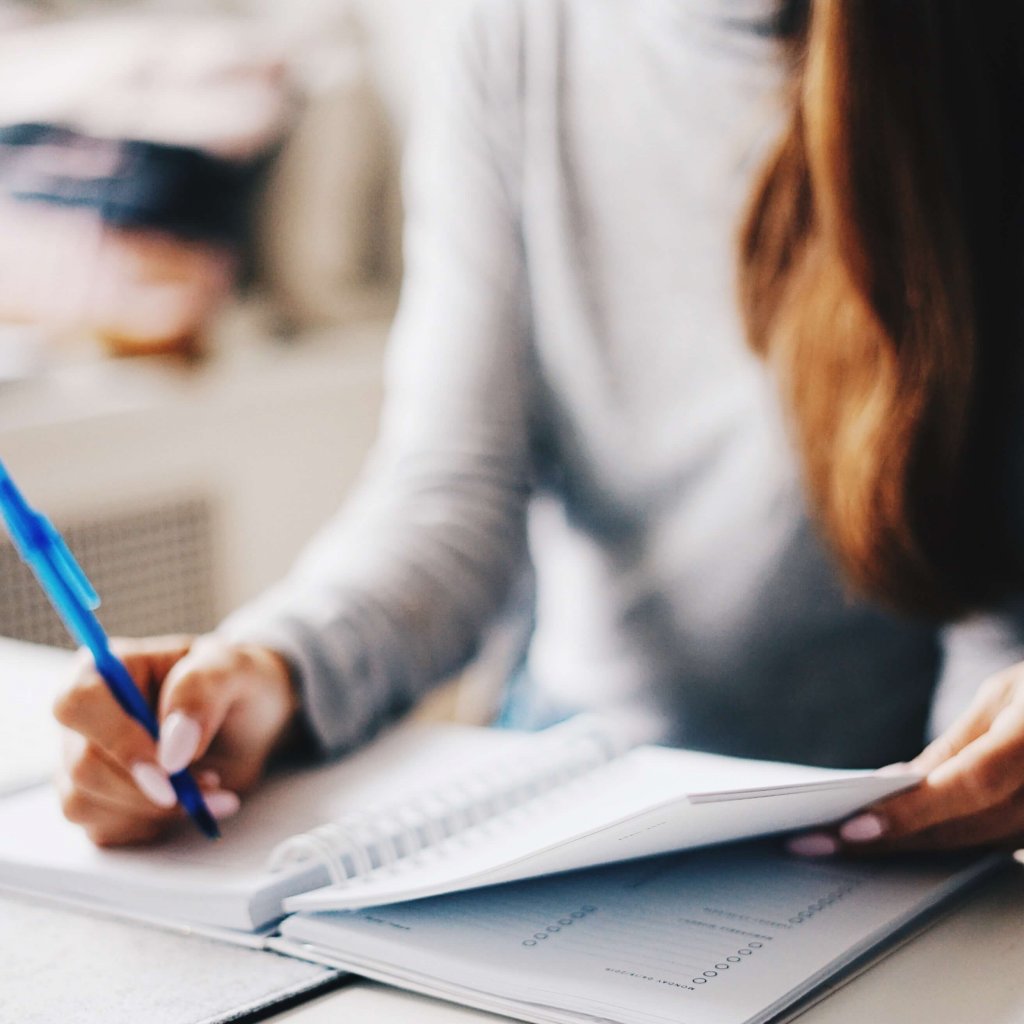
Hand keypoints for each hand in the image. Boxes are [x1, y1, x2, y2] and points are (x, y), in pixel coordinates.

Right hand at [53, 634, 298, 846]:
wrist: (251, 722)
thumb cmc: (237, 684)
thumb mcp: (234, 668)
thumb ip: (201, 691)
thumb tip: (172, 748)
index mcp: (108, 668)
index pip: (79, 703)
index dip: (118, 739)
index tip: (169, 766)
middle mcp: (86, 716)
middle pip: (83, 765)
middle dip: (149, 787)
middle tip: (210, 781)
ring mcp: (84, 761)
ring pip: (86, 803)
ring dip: (156, 809)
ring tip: (210, 785)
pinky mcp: (97, 800)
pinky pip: (104, 828)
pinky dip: (154, 825)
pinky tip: (191, 803)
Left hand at [788, 663, 1023, 857]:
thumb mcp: (1005, 696)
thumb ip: (957, 744)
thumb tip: (900, 783)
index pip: (968, 785)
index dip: (910, 811)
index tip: (852, 828)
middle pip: (963, 828)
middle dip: (887, 839)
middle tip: (817, 844)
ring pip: (974, 845)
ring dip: (908, 849)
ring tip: (839, 846)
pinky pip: (994, 846)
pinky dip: (944, 843)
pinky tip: (895, 840)